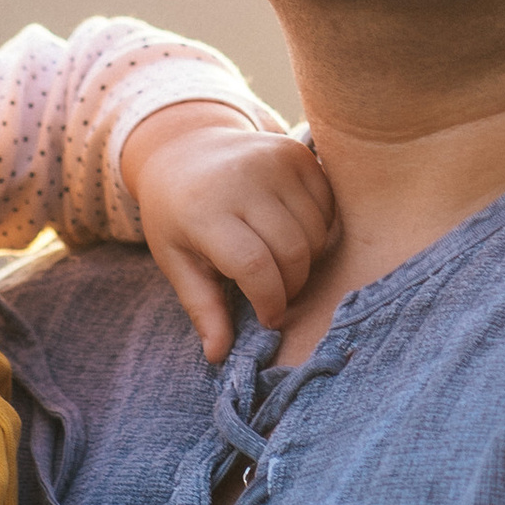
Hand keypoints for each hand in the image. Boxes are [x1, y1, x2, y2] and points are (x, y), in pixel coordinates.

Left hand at [119, 102, 335, 359]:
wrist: (183, 149)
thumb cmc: (177, 215)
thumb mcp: (177, 261)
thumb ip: (202, 307)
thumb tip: (218, 355)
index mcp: (205, 210)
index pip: (255, 266)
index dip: (269, 300)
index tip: (267, 318)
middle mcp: (241, 179)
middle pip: (293, 250)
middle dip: (291, 285)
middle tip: (276, 294)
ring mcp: (272, 160)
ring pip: (316, 230)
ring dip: (308, 259)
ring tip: (282, 264)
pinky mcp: (294, 151)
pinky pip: (327, 204)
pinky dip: (319, 227)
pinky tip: (293, 232)